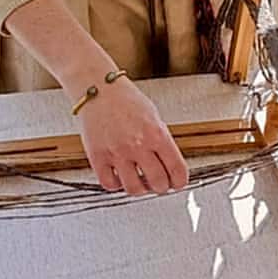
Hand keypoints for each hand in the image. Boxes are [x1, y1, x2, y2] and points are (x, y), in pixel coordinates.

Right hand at [76, 77, 190, 195]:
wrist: (98, 89)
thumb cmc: (126, 100)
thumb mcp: (153, 117)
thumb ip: (161, 142)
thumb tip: (170, 167)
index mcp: (157, 134)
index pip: (177, 170)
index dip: (180, 182)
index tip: (177, 183)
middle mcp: (138, 145)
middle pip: (158, 184)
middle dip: (161, 187)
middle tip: (158, 183)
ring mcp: (117, 152)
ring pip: (134, 189)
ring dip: (140, 189)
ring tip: (139, 181)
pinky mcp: (97, 156)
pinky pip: (110, 184)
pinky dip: (117, 184)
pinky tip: (119, 176)